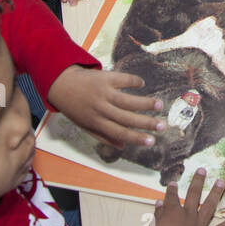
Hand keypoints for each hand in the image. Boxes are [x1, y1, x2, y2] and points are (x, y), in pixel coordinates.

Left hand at [47, 65, 164, 148]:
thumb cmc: (75, 108)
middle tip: (163, 125)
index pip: (119, 133)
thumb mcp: (85, 125)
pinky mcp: (104, 78)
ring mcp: (103, 92)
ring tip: (159, 105)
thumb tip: (122, 147)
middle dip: (146, 122)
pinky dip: (133, 81)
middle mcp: (101, 109)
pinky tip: (141, 84)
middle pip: (127, 118)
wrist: (61, 84)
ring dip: (145, 102)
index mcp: (96, 122)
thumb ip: (103, 136)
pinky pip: (122, 79)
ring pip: (127, 100)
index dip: (136, 138)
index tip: (152, 141)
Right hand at [152, 168, 224, 225]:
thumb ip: (158, 214)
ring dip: (216, 193)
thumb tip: (160, 203)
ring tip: (221, 182)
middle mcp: (187, 215)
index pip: (172, 197)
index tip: (174, 183)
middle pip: (193, 195)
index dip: (172, 190)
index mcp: (173, 212)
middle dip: (198, 181)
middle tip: (203, 170)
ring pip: (209, 206)